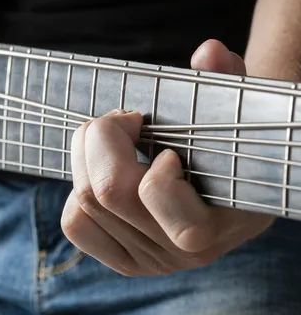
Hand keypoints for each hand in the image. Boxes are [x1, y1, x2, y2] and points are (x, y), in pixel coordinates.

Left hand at [60, 39, 274, 276]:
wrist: (238, 184)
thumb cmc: (231, 144)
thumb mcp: (237, 113)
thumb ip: (225, 83)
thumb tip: (208, 53)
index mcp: (213, 224)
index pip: (153, 188)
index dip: (144, 148)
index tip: (156, 130)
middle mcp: (178, 253)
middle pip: (105, 192)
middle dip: (101, 138)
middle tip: (124, 119)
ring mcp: (148, 261)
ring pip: (83, 204)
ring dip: (86, 156)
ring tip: (114, 139)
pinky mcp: (124, 261)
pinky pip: (75, 224)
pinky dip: (76, 190)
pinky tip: (105, 174)